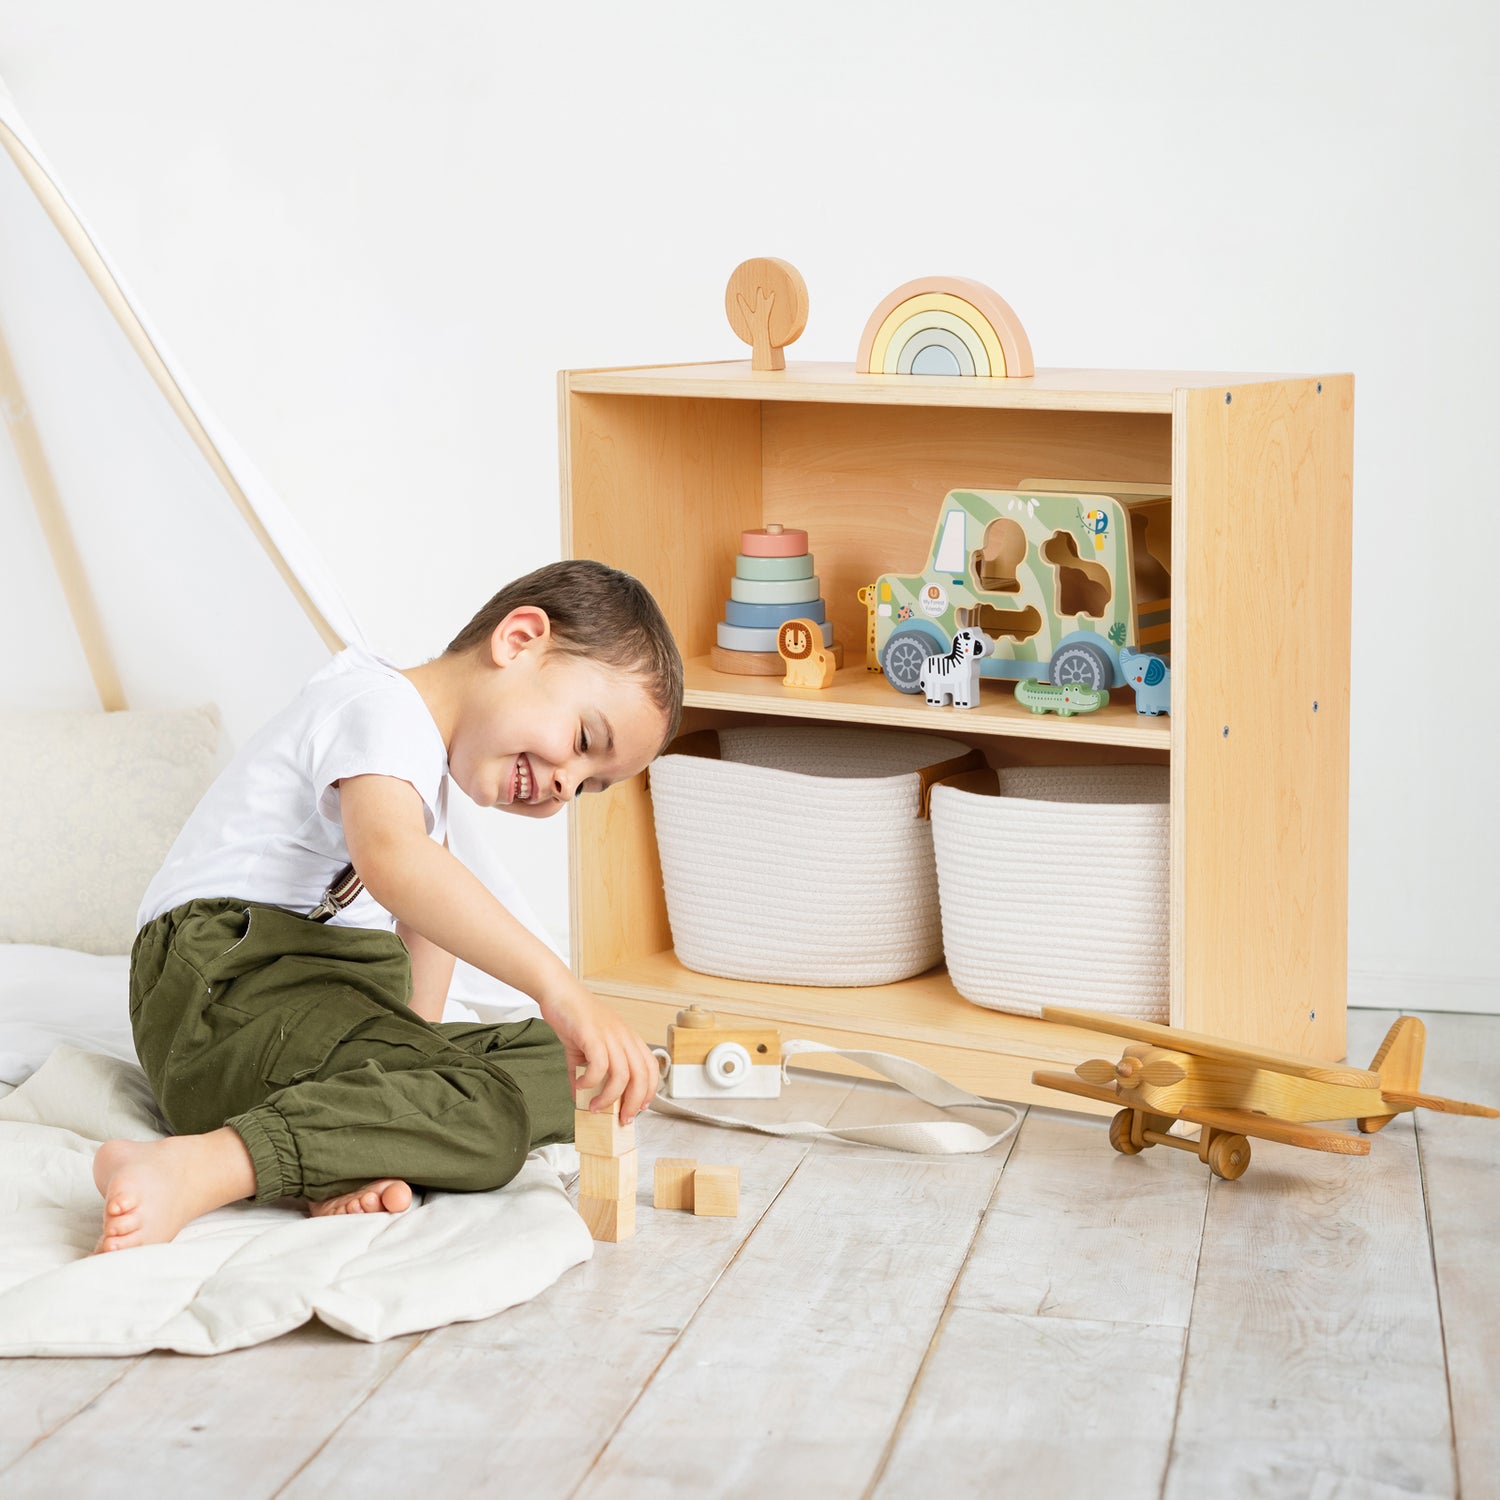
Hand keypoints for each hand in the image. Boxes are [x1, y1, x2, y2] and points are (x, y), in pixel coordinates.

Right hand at [538, 979, 659, 1123]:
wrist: (558, 992)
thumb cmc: (574, 1018)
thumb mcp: (585, 1048)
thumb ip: (585, 1073)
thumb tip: (581, 1099)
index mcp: (628, 1038)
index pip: (651, 1067)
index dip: (649, 1090)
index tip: (638, 1108)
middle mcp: (624, 1036)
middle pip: (642, 1075)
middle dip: (634, 1102)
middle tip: (621, 1119)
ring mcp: (610, 1034)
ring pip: (622, 1074)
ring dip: (610, 1097)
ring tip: (595, 1107)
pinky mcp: (592, 1034)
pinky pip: (599, 1065)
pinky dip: (590, 1081)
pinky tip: (580, 1086)